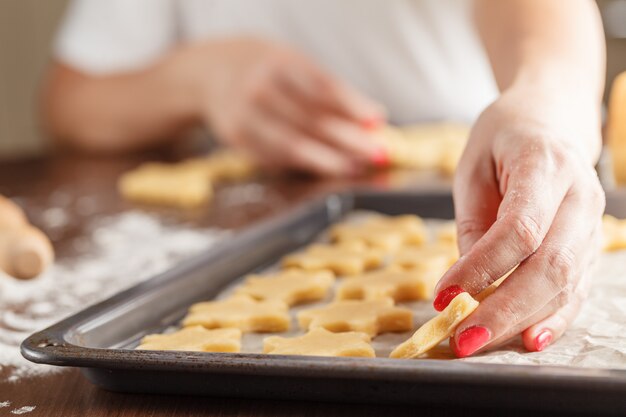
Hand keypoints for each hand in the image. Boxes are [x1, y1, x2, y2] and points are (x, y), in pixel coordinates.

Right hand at [174, 37, 385, 175]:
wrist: (217, 72)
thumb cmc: (271, 72)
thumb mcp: (298, 67)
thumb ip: (332, 93)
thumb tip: (373, 119)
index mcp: (280, 64)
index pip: (322, 87)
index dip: (352, 106)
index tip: (377, 120)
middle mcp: (259, 89)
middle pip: (311, 120)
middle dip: (348, 140)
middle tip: (374, 153)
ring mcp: (244, 116)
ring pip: (292, 145)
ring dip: (328, 159)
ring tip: (353, 166)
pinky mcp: (237, 139)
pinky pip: (275, 157)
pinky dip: (302, 164)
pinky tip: (324, 167)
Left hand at [433, 90, 604, 356]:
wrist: (552, 120)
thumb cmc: (504, 139)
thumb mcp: (472, 168)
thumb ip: (472, 222)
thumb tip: (466, 282)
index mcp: (545, 165)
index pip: (519, 229)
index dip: (482, 267)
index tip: (443, 294)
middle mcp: (580, 197)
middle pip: (548, 265)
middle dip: (503, 309)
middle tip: (462, 337)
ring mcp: (593, 223)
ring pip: (565, 284)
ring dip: (522, 320)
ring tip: (481, 343)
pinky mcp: (592, 244)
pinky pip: (577, 288)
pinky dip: (553, 318)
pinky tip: (530, 340)